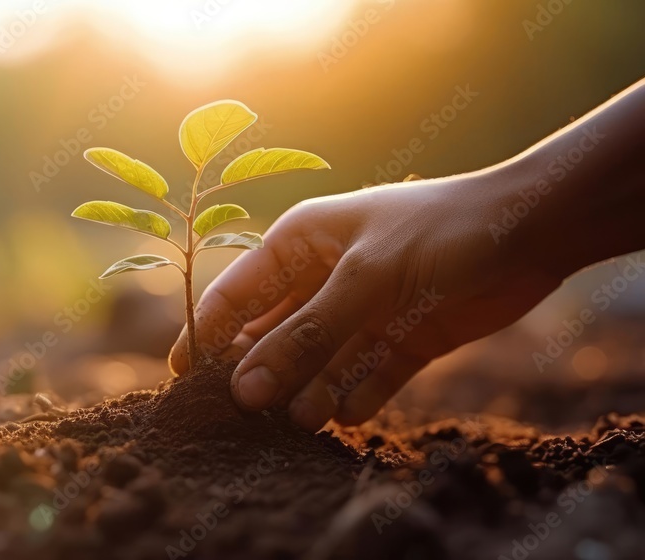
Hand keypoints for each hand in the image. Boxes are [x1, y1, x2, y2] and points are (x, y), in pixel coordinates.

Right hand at [169, 168, 562, 431]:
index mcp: (299, 243)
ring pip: (316, 362)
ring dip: (308, 390)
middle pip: (272, 334)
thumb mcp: (364, 281)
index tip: (184, 378)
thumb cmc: (438, 233)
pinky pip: (364, 376)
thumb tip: (245, 388)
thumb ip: (304, 337)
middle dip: (260, 372)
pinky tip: (351, 412)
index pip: (234, 293)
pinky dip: (357, 396)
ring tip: (304, 417)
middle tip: (247, 413)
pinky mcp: (399, 338)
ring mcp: (361, 310)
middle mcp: (322, 277)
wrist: (531, 231)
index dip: (204, 333)